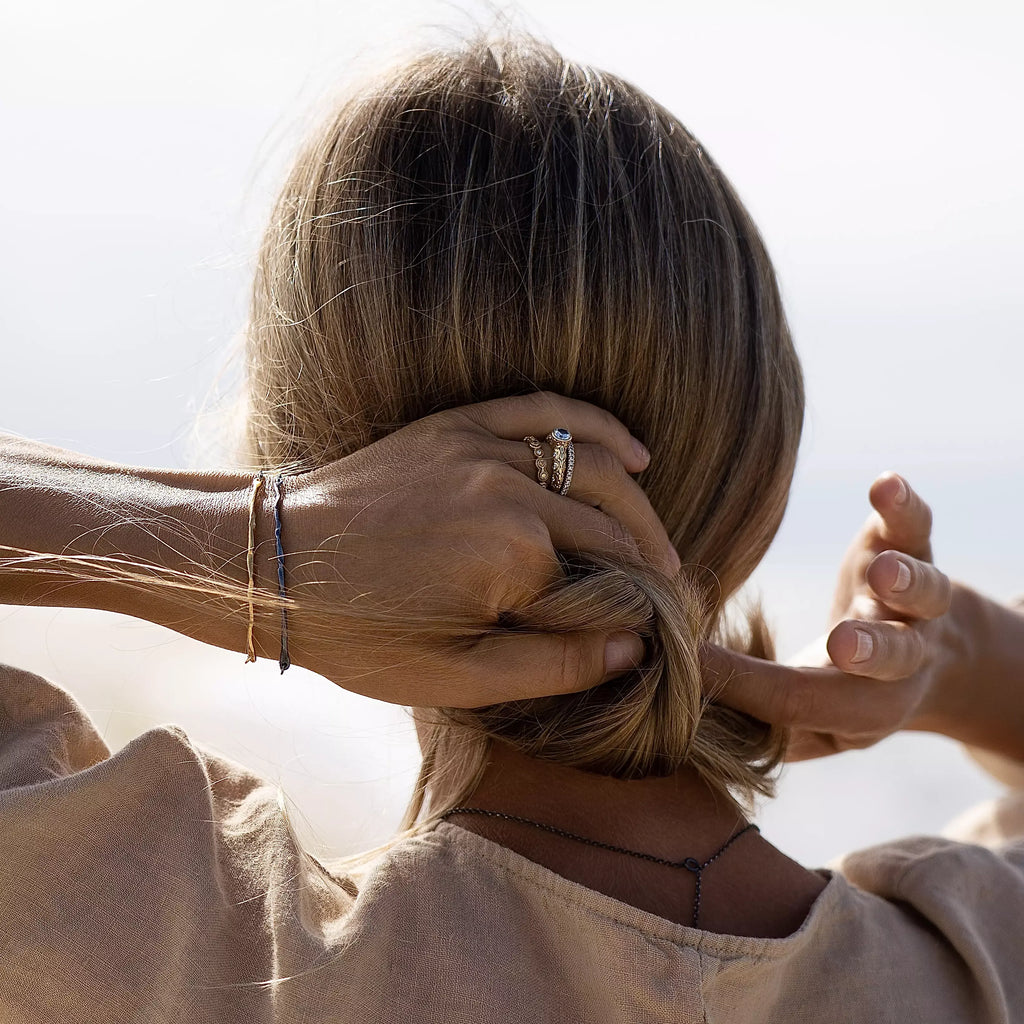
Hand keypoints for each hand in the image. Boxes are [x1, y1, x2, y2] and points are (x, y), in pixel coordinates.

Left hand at [282, 391, 678, 706]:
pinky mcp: (459, 425)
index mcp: (515, 557)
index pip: (609, 586)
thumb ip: (551, 666)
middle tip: (670, 598)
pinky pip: (546, 411)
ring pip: (596, 467)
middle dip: (649, 567)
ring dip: (639, 506)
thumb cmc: (360, 631)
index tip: (655, 637)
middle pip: (613, 527)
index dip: (637, 616)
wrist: (274, 564)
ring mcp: (484, 449)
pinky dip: (597, 426)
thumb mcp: (453, 677)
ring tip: (661, 546)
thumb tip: (633, 649)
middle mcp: (511, 492)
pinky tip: (633, 451)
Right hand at [703, 473, 953, 760]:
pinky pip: (917, 526)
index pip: (799, 701)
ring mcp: (912, 603)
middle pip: (892, 658)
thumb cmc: (840, 691)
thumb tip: (668, 722)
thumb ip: (754, 726)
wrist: (935, 662)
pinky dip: (904, 506)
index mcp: (861, 709)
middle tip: (843, 643)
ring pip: (923, 593)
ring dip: (905, 579)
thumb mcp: (806, 727)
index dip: (740, 683)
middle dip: (870, 649)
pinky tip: (884, 484)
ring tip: (883, 567)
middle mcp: (901, 661)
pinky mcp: (911, 547)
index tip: (685, 661)